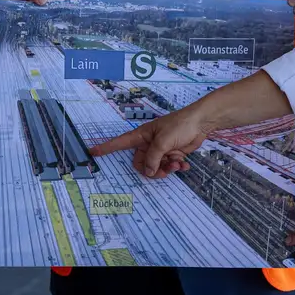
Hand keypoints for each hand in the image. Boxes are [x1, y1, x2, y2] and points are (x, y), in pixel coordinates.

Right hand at [91, 107, 211, 177]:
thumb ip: (154, 158)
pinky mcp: (173, 154)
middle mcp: (149, 144)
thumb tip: (149, 172)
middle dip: (152, 169)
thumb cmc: (180, 125)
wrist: (200, 122)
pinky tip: (184, 164)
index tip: (93, 152)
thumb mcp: (163, 141)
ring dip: (167, 169)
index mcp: (142, 136)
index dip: (107, 147)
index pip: (120, 143)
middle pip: (142, 164)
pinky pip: (169, 166)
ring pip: (156, 167)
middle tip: (165, 169)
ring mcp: (161, 149)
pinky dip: (176, 167)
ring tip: (178, 164)